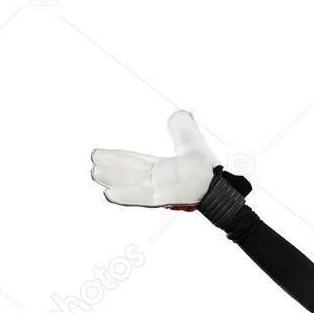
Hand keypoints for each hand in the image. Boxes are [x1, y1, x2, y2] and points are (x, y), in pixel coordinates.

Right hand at [90, 110, 219, 207]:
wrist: (221, 184)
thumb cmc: (209, 169)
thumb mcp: (191, 143)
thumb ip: (183, 129)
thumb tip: (180, 113)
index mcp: (163, 169)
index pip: (134, 161)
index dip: (116, 157)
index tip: (97, 154)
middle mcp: (159, 180)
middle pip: (129, 173)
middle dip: (111, 170)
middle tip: (92, 166)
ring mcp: (160, 190)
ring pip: (130, 184)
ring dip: (113, 180)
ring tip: (95, 174)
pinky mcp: (165, 198)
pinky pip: (141, 197)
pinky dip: (125, 195)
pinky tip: (108, 194)